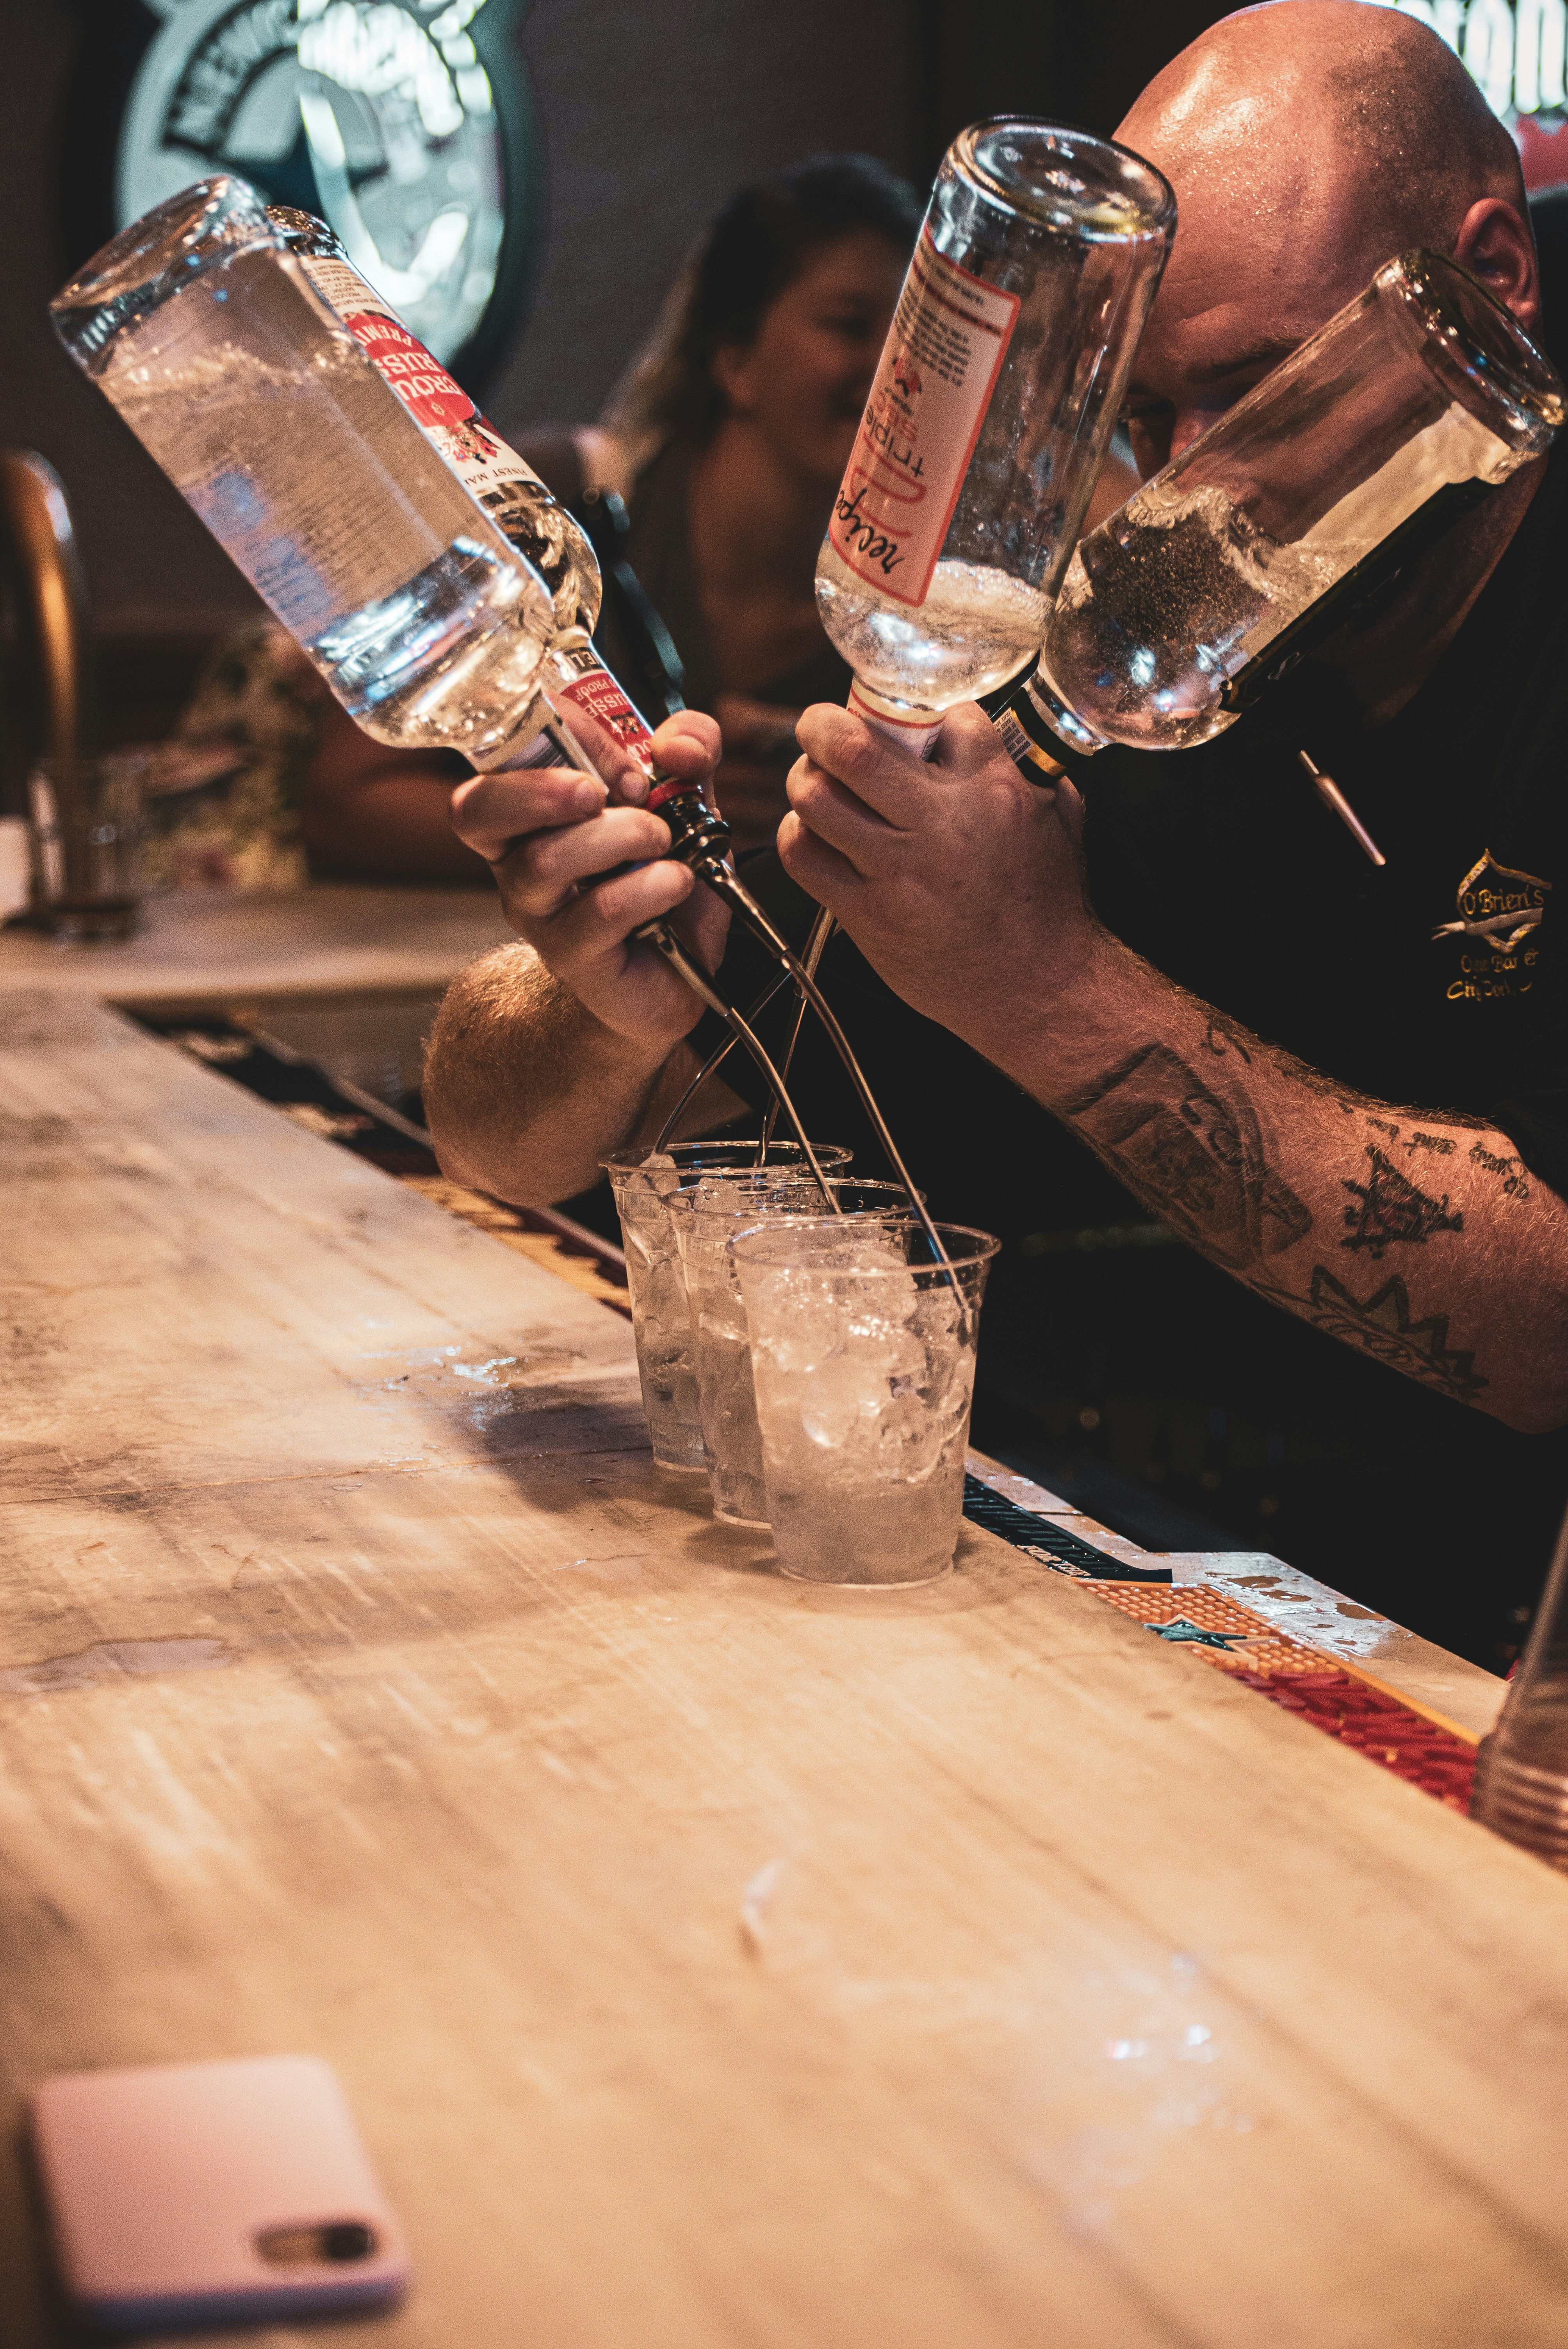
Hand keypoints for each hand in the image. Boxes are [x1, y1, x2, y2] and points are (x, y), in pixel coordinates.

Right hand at [450, 710, 730, 1048]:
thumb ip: (690, 755)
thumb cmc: (666, 882)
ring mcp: (537, 912)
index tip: (625, 753)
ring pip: (544, 862)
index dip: (556, 732)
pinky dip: (648, 887)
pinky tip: (678, 884)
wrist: (686, 973)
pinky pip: (598, 913)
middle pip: (475, 810)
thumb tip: (677, 744)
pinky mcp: (570, 958)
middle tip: (603, 792)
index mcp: (532, 809)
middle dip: (540, 788)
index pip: (501, 753)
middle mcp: (517, 859)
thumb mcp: (688, 804)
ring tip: (663, 842)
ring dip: (618, 837)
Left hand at [778, 701, 1099, 1054]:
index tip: (907, 729)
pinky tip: (814, 835)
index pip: (939, 717)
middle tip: (820, 727)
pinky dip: (797, 835)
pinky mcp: (868, 916)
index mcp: (993, 791)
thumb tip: (980, 731)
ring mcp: (899, 873)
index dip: (914, 715)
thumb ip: (1022, 768)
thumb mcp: (1057, 818)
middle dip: (823, 724)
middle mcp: (940, 825)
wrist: (1036, 988)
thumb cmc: (1046, 904)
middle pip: (852, 748)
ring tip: (816, 782)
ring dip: (805, 779)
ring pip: (815, 798)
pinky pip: (803, 856)